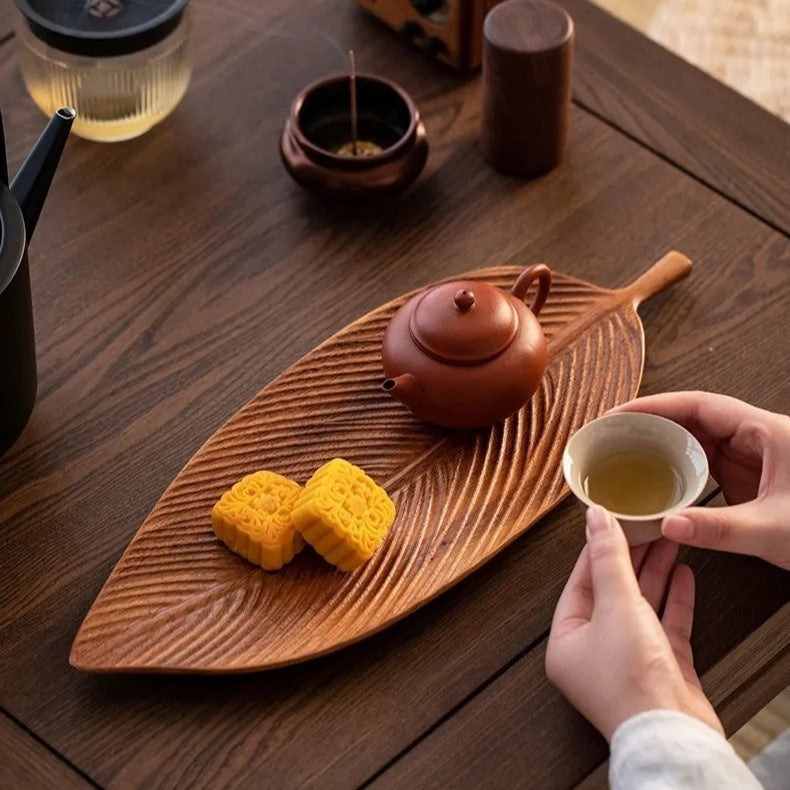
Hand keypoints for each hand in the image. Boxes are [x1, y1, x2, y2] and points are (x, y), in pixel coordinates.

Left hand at [546, 506, 721, 740]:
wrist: (674, 736)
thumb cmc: (632, 682)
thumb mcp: (616, 606)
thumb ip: (608, 559)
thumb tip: (596, 518)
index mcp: (567, 642)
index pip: (579, 584)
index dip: (596, 551)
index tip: (610, 523)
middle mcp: (594, 653)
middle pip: (611, 593)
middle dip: (630, 559)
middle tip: (646, 528)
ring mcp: (630, 663)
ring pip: (641, 607)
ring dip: (655, 574)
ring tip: (669, 542)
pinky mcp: (662, 671)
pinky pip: (665, 626)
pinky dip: (674, 600)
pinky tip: (684, 575)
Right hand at [615, 391, 789, 569]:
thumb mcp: (775, 530)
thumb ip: (719, 528)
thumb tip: (668, 525)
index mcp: (766, 433)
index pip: (700, 406)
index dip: (655, 405)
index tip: (620, 414)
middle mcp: (757, 439)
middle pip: (693, 418)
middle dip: (651, 422)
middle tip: (612, 434)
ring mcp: (755, 458)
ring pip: (698, 440)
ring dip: (662, 444)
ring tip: (625, 452)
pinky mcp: (753, 479)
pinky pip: (707, 464)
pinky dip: (678, 467)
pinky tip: (658, 480)